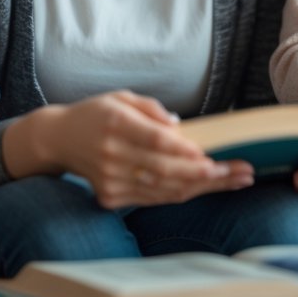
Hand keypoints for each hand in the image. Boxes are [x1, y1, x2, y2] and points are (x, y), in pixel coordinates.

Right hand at [37, 90, 254, 208]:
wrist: (58, 139)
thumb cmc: (97, 113)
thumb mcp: (122, 97)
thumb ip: (152, 110)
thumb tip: (180, 127)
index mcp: (115, 124)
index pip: (155, 141)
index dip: (184, 152)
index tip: (211, 157)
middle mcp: (112, 154)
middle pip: (165, 170)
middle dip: (207, 174)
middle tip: (240, 171)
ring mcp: (110, 180)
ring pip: (163, 189)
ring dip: (203, 187)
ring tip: (235, 181)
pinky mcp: (109, 196)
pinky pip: (153, 198)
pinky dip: (181, 193)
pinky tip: (208, 187)